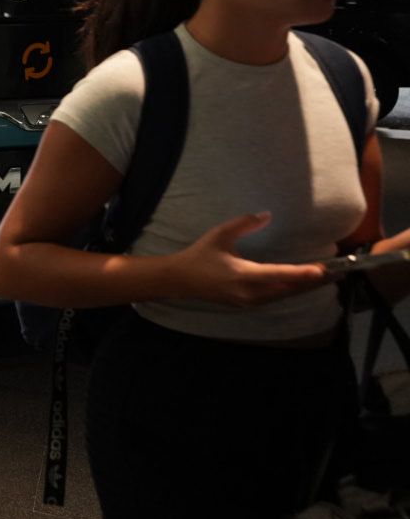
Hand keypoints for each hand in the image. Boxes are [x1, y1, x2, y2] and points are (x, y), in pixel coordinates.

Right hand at [169, 212, 326, 306]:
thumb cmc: (200, 255)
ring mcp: (250, 301)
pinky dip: (292, 290)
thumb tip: (267, 215)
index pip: (279, 274)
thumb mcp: (219, 235)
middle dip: (314, 282)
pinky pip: (277, 298)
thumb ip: (244, 224)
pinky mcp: (249, 304)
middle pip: (289, 289)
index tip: (322, 270)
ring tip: (327, 278)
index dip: (302, 273)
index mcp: (243, 275)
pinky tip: (303, 284)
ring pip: (285, 295)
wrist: (181, 280)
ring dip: (306, 287)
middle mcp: (250, 292)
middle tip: (338, 273)